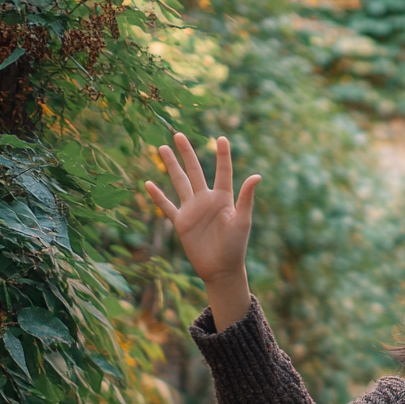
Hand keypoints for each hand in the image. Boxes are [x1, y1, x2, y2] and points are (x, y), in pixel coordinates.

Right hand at [144, 133, 260, 328]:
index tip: (221, 138)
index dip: (222, 155)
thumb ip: (246, 198)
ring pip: (179, 183)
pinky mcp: (181, 223)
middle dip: (187, 153)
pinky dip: (157, 196)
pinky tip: (148, 183)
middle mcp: (207, 200)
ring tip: (163, 148)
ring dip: (171, 167)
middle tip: (178, 134)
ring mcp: (192, 210)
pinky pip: (167, 206)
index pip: (223, 171)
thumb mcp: (243, 220)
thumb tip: (256, 175)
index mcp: (224, 198)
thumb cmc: (236, 246)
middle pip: (195, 171)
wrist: (221, 269)